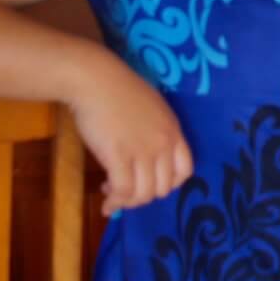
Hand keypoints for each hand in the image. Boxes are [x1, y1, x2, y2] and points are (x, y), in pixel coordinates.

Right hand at [72, 55, 192, 214]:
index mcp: (173, 130)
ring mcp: (143, 151)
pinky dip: (114, 202)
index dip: (169, 184)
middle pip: (163, 188)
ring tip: (111, 193)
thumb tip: (144, 154)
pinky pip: (123, 191)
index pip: (185, 171)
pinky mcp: (119, 156)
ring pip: (143, 194)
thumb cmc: (117, 88)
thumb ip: (154, 130)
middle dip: (144, 195)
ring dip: (127, 201)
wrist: (95, 78)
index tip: (150, 184)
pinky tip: (106, 202)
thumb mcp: (150, 107)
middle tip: (125, 189)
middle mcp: (163, 144)